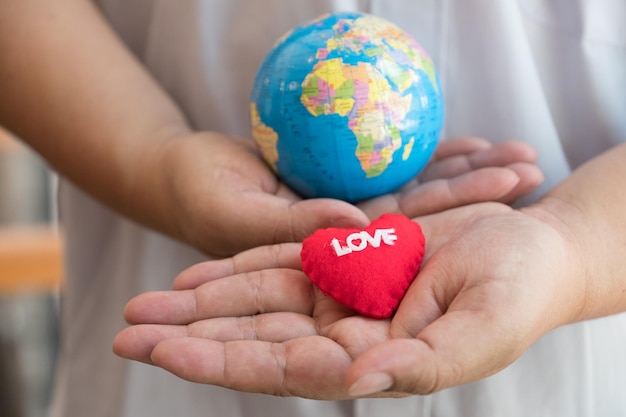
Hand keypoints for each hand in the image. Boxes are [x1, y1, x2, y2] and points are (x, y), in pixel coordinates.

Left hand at [113, 201, 583, 398]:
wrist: (531, 250)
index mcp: (370, 362)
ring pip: (255, 302)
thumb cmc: (520, 294)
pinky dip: (237, 271)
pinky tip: (196, 278)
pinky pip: (281, 264)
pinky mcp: (346, 259)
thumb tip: (354, 381)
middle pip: (251, 339)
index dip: (224, 362)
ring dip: (200, 304)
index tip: (169, 352)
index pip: (282, 369)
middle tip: (129, 332)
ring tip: (143, 306)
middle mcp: (345, 334)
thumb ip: (421, 364)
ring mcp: (341, 295)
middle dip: (190, 337)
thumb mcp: (482, 332)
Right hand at [160, 133, 541, 255]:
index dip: (455, 214)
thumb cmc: (194, 190)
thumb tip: (356, 225)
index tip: (511, 192)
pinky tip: (470, 144)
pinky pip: (393, 176)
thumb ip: (292, 227)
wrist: (182, 173)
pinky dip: (430, 159)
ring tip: (524, 154)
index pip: (401, 240)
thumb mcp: (233, 209)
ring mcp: (349, 228)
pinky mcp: (343, 200)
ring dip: (467, 178)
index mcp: (325, 272)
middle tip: (531, 170)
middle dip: (477, 198)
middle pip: (423, 222)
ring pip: (416, 201)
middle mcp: (349, 256)